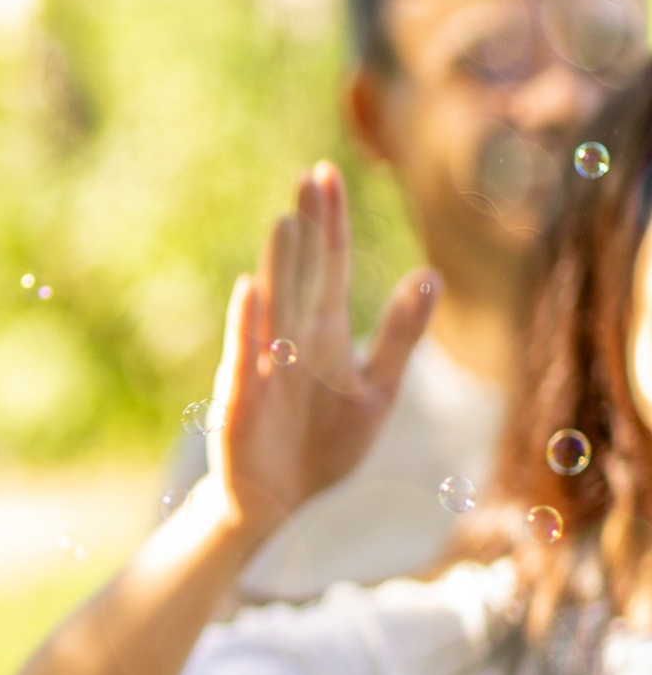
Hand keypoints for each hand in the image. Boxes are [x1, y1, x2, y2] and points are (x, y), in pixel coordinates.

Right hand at [207, 165, 436, 539]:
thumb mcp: (378, 389)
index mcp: (324, 333)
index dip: (332, 222)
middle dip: (308, 228)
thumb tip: (432, 274)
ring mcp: (265, 367)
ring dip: (280, 266)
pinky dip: (247, 324)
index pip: (331, 265)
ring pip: (275, 307)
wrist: (280, 502)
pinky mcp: (242, 400)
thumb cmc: (325, 444)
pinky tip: (250, 291)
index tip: (329, 172)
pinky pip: (246, 357)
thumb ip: (401, 335)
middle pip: (303, 274)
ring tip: (287, 222)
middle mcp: (292, 339)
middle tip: (310, 176)